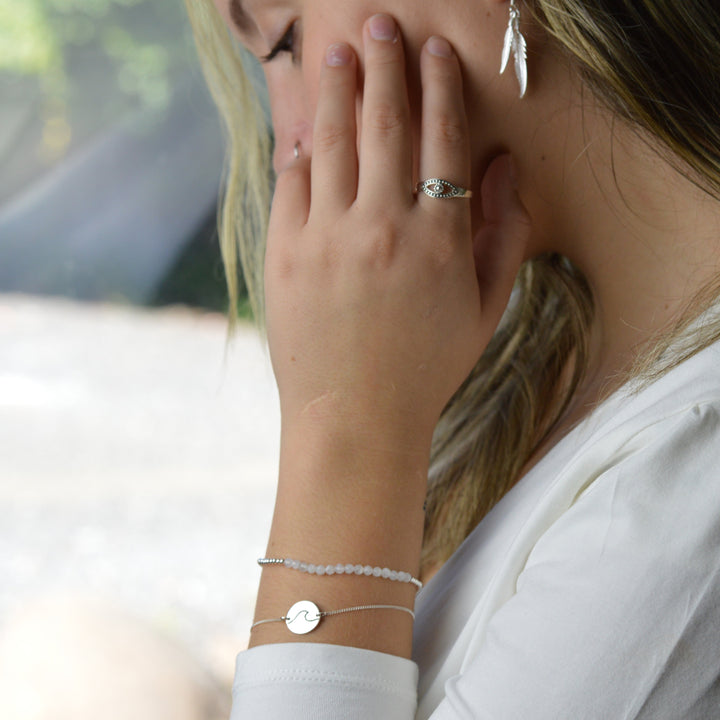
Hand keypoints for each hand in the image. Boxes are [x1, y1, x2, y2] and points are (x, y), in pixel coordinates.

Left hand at [264, 14, 528, 447]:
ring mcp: (327, 238)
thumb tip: (503, 168)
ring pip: (332, 142)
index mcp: (437, 240)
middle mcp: (382, 227)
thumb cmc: (426, 368)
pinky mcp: (285, 254)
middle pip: (383, 125)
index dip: (439, 90)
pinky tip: (307, 129)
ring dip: (338, 91)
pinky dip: (300, 152)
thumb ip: (501, 235)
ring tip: (340, 54)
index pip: (441, 142)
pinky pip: (291, 185)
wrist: (355, 418)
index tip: (434, 54)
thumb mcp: (483, 310)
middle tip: (381, 24)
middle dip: (384, 66)